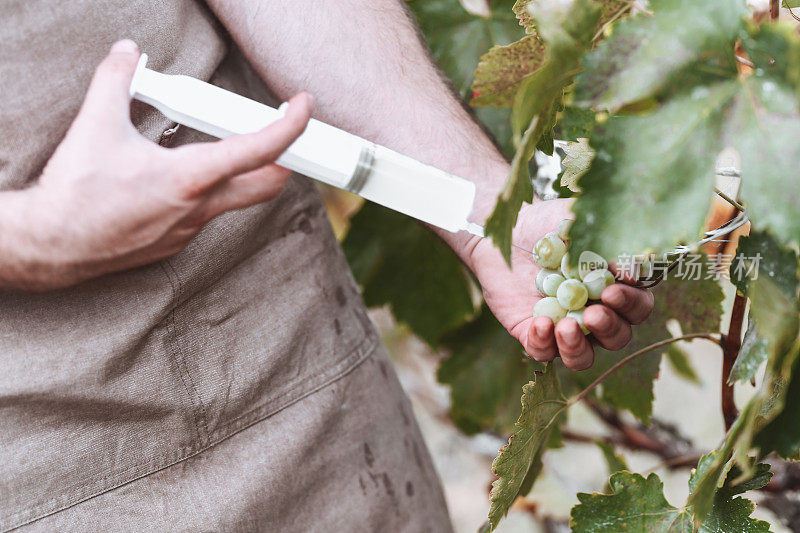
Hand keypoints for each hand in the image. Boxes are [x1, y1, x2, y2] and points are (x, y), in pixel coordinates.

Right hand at [0, 40, 312, 290]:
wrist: (52, 245)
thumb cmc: (76, 192)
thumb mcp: (96, 125)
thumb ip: (115, 81)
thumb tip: (127, 53)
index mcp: (190, 177)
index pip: (259, 150)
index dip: (290, 126)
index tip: (303, 108)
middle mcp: (199, 208)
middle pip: (266, 187)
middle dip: (283, 161)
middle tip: (282, 138)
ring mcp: (189, 230)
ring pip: (231, 200)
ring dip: (235, 176)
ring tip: (216, 150)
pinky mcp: (174, 243)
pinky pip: (202, 216)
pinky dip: (204, 194)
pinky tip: (173, 183)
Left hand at [464, 198, 653, 370]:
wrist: (507, 231)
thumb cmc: (550, 224)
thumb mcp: (580, 223)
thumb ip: (608, 241)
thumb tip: (633, 270)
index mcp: (616, 289)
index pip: (638, 306)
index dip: (631, 303)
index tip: (613, 290)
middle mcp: (595, 314)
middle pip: (617, 336)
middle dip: (609, 327)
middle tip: (594, 313)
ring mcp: (565, 328)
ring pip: (583, 357)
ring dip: (579, 348)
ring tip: (566, 327)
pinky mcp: (534, 334)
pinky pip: (543, 352)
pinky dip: (543, 342)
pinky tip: (540, 323)